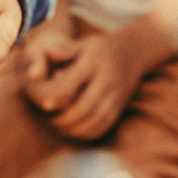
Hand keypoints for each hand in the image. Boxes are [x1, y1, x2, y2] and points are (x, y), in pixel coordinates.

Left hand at [25, 19, 175, 139]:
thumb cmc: (100, 48)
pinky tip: (76, 131)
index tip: (44, 104)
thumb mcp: (82, 44)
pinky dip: (88, 133)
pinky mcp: (120, 105)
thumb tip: (44, 56)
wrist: (134, 50)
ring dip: (75, 129)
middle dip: (64, 119)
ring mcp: (115, 95)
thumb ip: (61, 51)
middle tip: (50, 120)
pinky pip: (105, 125)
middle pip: (83, 107)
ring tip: (60, 127)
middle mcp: (105, 80)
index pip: (71, 85)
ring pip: (94, 120)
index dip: (56, 97)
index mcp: (92, 64)